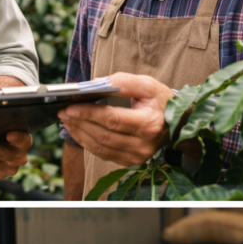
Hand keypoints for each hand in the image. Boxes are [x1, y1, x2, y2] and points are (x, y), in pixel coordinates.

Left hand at [58, 72, 173, 166]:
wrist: (178, 124)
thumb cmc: (162, 101)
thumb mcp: (148, 85)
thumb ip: (124, 81)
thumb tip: (97, 83)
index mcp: (148, 123)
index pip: (112, 119)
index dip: (88, 114)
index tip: (70, 107)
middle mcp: (143, 144)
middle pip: (103, 135)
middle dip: (80, 123)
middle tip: (64, 112)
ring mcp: (137, 156)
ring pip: (100, 147)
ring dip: (80, 134)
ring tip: (68, 120)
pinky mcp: (131, 162)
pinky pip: (103, 154)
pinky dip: (87, 143)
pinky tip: (78, 131)